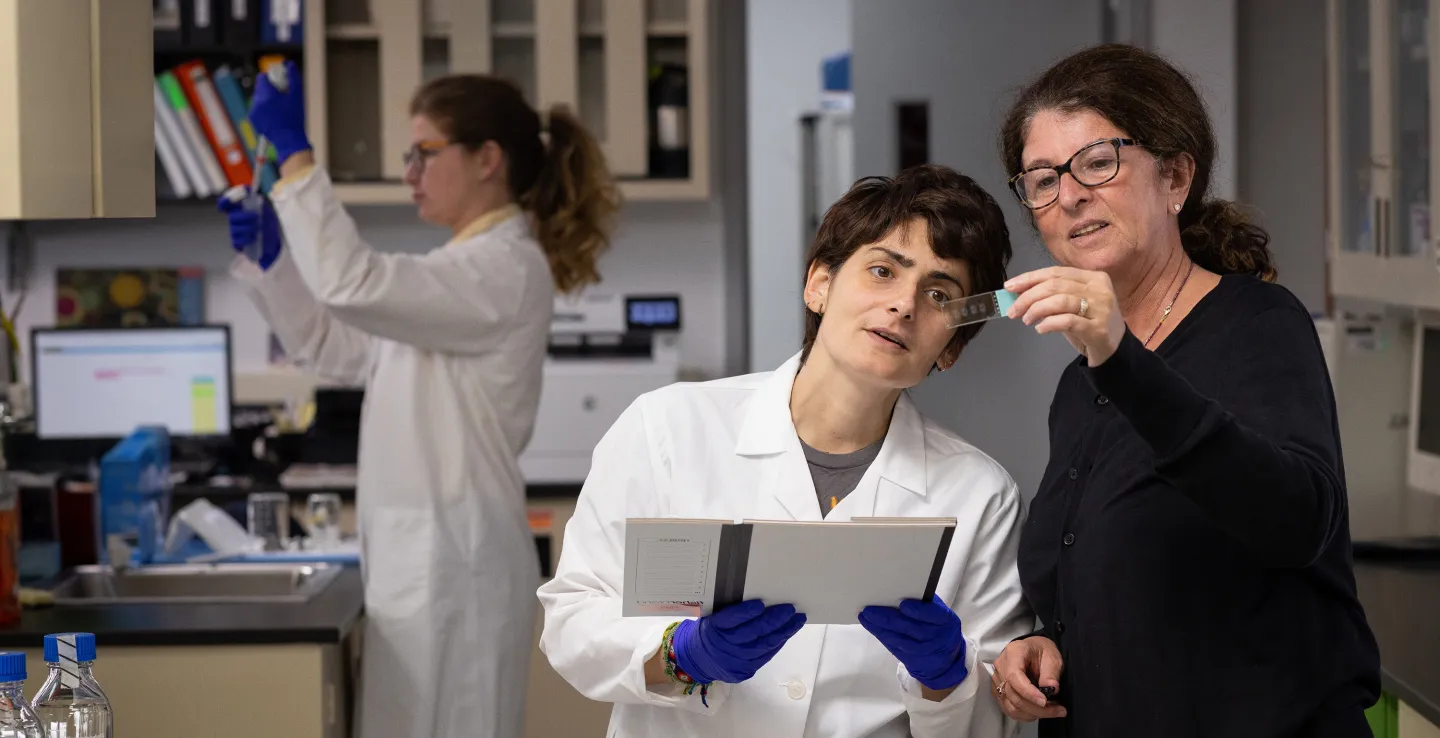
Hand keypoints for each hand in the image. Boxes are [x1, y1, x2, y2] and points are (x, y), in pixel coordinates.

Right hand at [217, 189, 281, 270]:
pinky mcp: (237, 243)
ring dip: (247, 228)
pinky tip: (253, 237)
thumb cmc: (267, 222)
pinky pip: (236, 242)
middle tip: (256, 217)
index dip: (225, 201)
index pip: (226, 203)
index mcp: (238, 209)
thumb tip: (258, 197)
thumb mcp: (267, 210)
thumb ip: (261, 204)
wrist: (272, 240)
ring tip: (258, 228)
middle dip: (244, 216)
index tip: (228, 202)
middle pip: (232, 217)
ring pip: (234, 229)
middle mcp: (234, 219)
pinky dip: (245, 239)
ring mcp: (234, 231)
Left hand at [249, 60, 311, 164]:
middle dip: (269, 89)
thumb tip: (289, 63)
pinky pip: (257, 108)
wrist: (289, 140)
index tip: (280, 85)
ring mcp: (253, 111)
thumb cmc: (295, 118)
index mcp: (267, 95)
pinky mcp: (252, 118)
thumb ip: (294, 77)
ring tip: (278, 108)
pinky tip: (274, 116)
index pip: (262, 77)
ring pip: (258, 98)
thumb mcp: (298, 96)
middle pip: (260, 87)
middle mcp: (257, 102)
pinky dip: (263, 109)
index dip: (271, 79)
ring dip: (266, 99)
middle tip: (281, 97)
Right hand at [672, 600, 805, 683]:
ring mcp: (736, 660)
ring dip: (784, 631)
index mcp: (714, 628)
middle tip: (790, 609)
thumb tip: (760, 599)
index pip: (731, 619)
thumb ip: (730, 611)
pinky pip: (766, 655)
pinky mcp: (745, 670)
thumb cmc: (709, 631)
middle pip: (753, 632)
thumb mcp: (711, 617)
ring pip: (764, 645)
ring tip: (797, 620)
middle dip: (774, 620)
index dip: (746, 612)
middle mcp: (725, 646)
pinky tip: (787, 633)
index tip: (761, 603)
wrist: (698, 660)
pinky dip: (778, 643)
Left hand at [859, 595, 968, 690]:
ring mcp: (925, 651)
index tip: (903, 604)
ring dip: (880, 628)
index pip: (933, 615)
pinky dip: (882, 636)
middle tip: (870, 609)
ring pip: (900, 640)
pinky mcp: (913, 661)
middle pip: (910, 628)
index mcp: (946, 620)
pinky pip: (895, 648)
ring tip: (865, 617)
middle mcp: (937, 637)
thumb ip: (924, 603)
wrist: (945, 657)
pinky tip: (871, 627)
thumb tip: (898, 589)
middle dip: (888, 618)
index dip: (919, 611)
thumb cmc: (938, 624)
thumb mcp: (939, 613)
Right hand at [991, 635, 1066, 721]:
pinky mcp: (998, 691)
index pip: (1014, 677)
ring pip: (1011, 705)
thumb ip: (1051, 672)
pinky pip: (1009, 709)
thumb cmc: (1042, 651)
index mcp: (1013, 653)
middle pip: (1013, 694)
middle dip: (1037, 708)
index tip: (1045, 701)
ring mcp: (997, 680)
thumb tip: (1052, 689)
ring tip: (1052, 711)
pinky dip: (1026, 715)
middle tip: (1059, 710)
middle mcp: (1000, 667)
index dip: (1028, 692)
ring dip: (1033, 713)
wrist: (1033, 650)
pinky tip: (1039, 711)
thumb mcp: (1052, 657)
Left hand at [1005, 267, 1125, 365]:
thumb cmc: (1089, 324)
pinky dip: (1049, 323)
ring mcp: (1101, 309)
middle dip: (1028, 297)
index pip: (1056, 272)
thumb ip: (1051, 296)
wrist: (1114, 350)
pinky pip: (1067, 321)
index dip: (1030, 278)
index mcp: (1093, 277)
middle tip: (1013, 310)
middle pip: (1056, 286)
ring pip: (1061, 301)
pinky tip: (1040, 328)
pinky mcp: (1098, 329)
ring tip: (1026, 320)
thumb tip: (1019, 293)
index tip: (1010, 286)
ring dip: (1037, 310)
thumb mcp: (1071, 305)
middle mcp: (1099, 289)